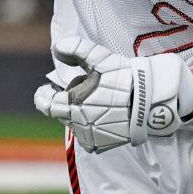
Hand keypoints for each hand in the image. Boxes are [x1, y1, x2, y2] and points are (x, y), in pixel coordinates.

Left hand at [33, 37, 192, 151]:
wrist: (150, 103)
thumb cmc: (124, 78)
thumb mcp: (100, 58)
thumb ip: (76, 49)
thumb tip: (56, 48)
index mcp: (72, 104)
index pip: (45, 103)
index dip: (42, 95)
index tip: (45, 89)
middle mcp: (77, 124)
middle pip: (63, 111)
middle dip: (69, 99)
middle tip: (87, 88)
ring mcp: (88, 136)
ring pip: (75, 123)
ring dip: (79, 113)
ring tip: (99, 102)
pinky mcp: (100, 145)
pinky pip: (87, 135)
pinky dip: (90, 126)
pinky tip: (104, 116)